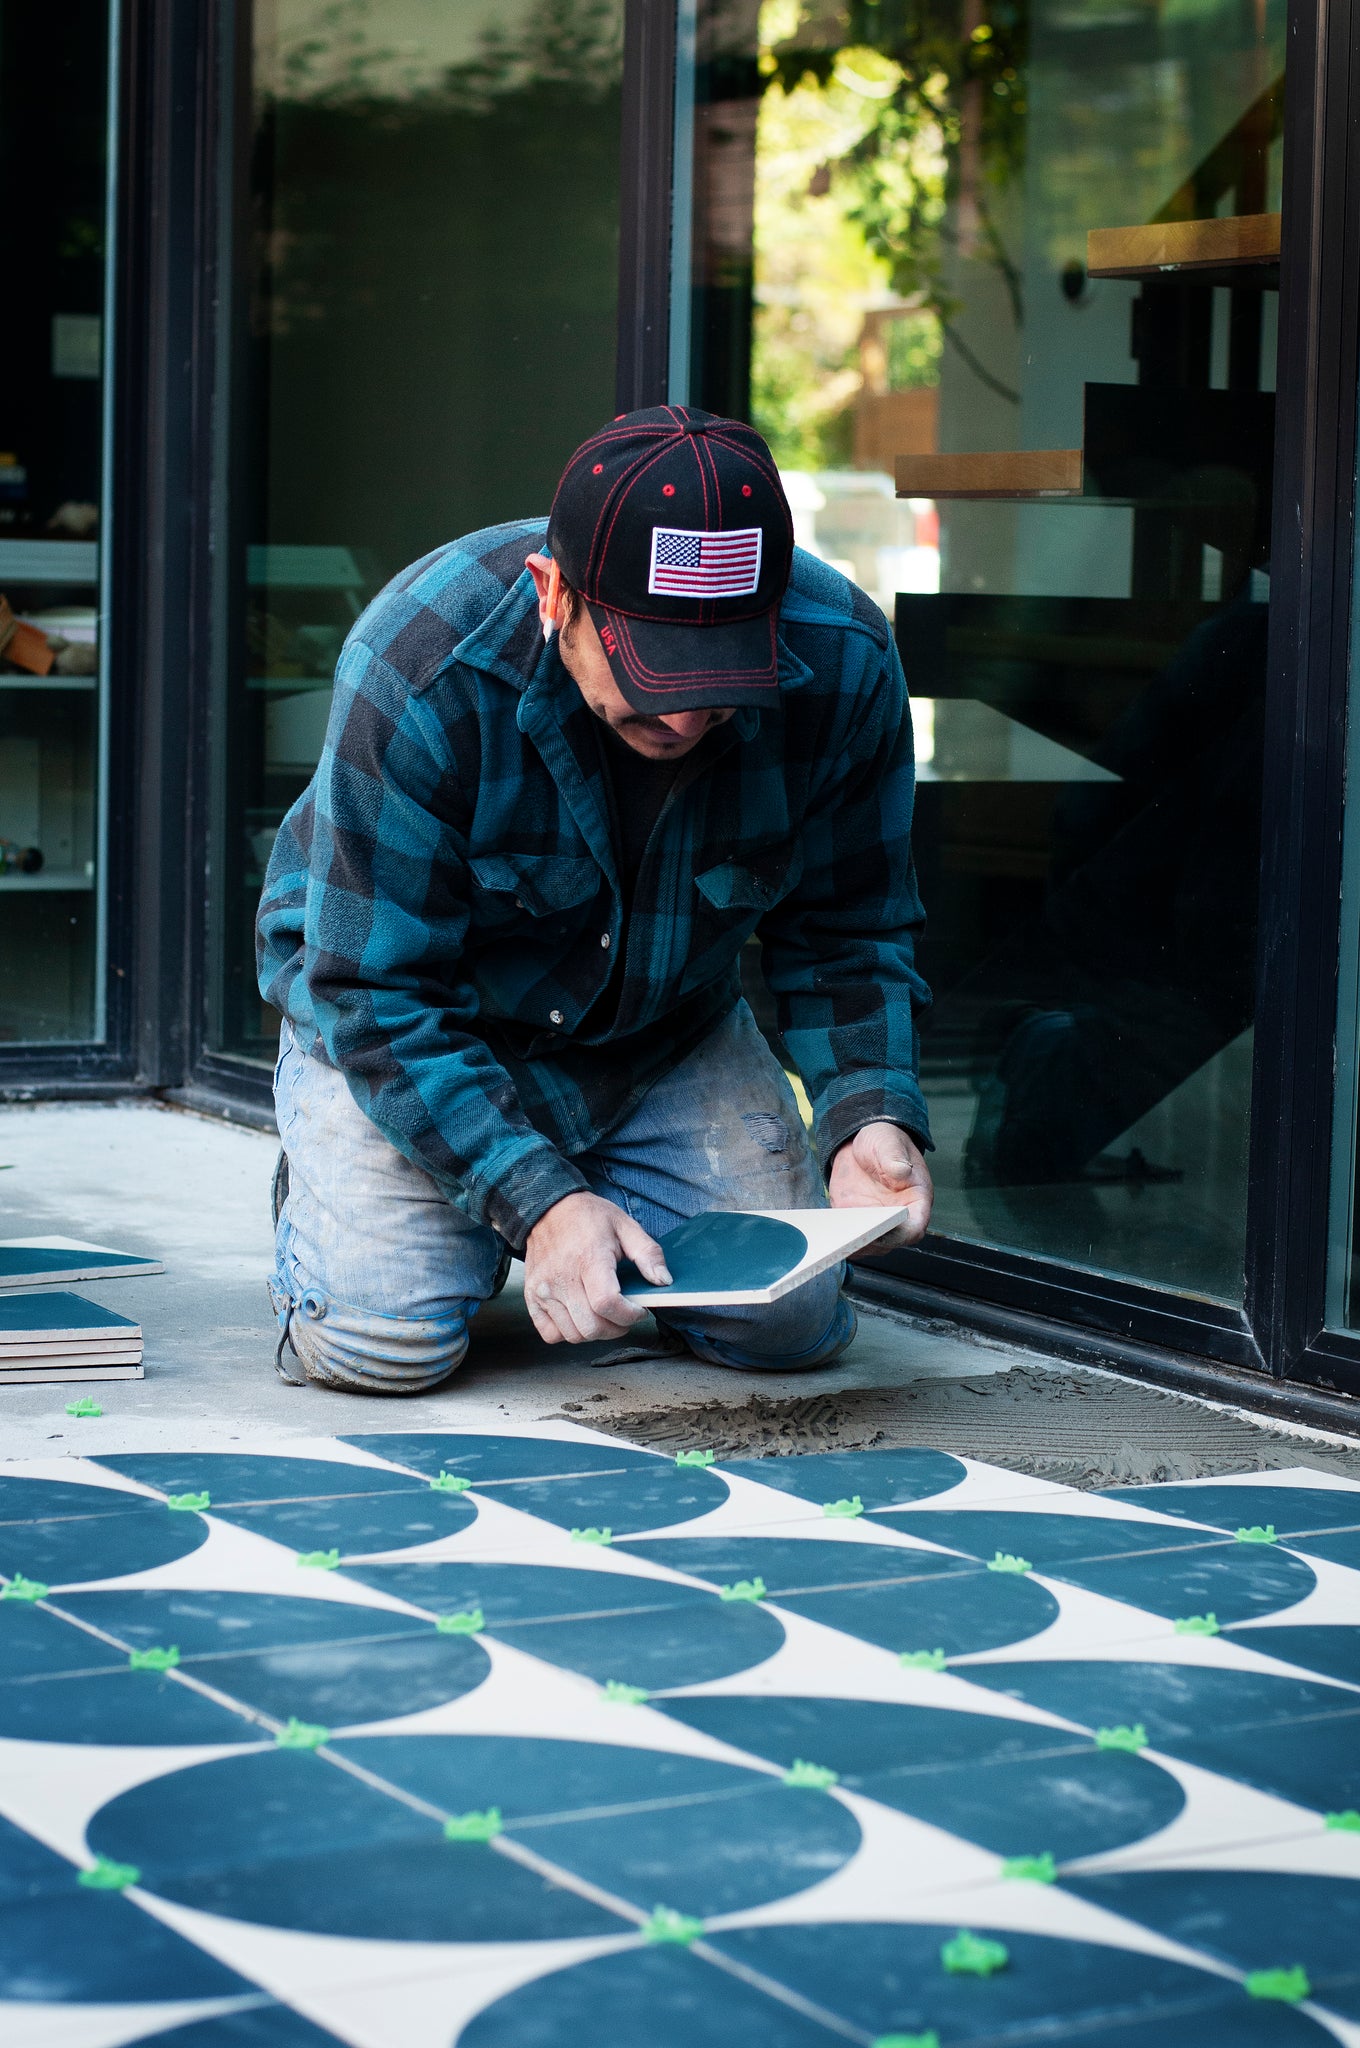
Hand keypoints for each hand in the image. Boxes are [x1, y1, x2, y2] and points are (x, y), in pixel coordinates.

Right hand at [524, 1191, 672, 1343]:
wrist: (548, 1209)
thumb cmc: (588, 1218)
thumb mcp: (625, 1226)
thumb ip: (649, 1254)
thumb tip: (663, 1281)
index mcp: (588, 1259)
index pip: (607, 1304)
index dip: (629, 1315)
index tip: (639, 1310)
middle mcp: (562, 1278)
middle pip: (591, 1326)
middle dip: (616, 1328)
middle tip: (624, 1315)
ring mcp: (543, 1290)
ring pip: (573, 1335)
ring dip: (595, 1332)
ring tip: (604, 1315)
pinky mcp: (532, 1297)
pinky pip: (550, 1334)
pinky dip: (568, 1333)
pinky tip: (579, 1316)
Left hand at [828, 1121, 932, 1250]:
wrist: (862, 1144)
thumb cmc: (884, 1142)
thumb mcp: (889, 1143)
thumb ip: (895, 1158)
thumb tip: (902, 1171)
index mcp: (916, 1200)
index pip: (914, 1228)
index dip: (901, 1234)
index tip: (883, 1230)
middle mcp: (898, 1217)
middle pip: (889, 1243)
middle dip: (872, 1242)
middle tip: (853, 1236)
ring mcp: (876, 1221)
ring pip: (868, 1245)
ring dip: (853, 1244)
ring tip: (838, 1237)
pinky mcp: (855, 1220)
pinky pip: (850, 1236)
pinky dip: (840, 1238)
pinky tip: (828, 1231)